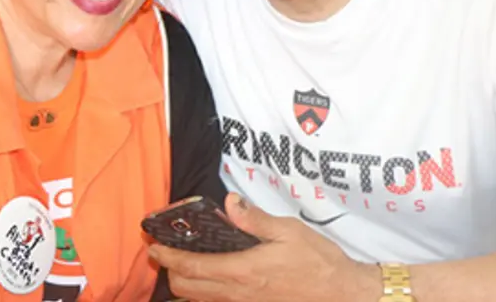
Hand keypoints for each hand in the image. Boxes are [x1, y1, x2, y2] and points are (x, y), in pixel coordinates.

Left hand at [147, 194, 380, 301]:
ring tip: (185, 263)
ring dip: (186, 283)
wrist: (342, 294)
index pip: (191, 267)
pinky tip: (211, 278)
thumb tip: (230, 202)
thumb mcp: (288, 231)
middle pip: (185, 289)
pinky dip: (204, 294)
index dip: (167, 257)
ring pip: (199, 300)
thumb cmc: (318, 262)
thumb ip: (254, 219)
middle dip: (170, 272)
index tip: (153, 245)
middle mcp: (238, 294)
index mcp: (243, 271)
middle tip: (167, 252)